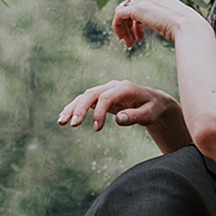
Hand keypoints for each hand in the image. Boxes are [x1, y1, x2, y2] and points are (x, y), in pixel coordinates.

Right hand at [58, 81, 191, 153]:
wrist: (153, 102)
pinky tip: (63, 118)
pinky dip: (74, 108)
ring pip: (84, 97)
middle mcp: (112, 86)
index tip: (97, 128)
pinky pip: (85, 101)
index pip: (106, 97)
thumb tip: (119, 119)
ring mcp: (105, 90)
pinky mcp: (101, 97)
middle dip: (80, 109)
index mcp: (125, 88)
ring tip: (61, 122)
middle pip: (91, 94)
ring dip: (72, 109)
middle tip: (73, 125)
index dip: (99, 112)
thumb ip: (135, 116)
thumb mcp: (149, 114)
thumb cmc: (153, 109)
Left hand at [111, 0, 209, 50]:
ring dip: (124, 29)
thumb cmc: (190, 31)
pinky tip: (123, 38)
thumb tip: (177, 34)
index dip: (137, 24)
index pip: (142, 7)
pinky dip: (118, 27)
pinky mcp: (136, 9)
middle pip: (131, 9)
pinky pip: (119, 15)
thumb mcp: (179, 25)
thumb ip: (172, 25)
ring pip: (124, 12)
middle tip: (132, 42)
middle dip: (129, 27)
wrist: (190, 29)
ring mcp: (144, 2)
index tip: (140, 38)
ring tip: (129, 43)